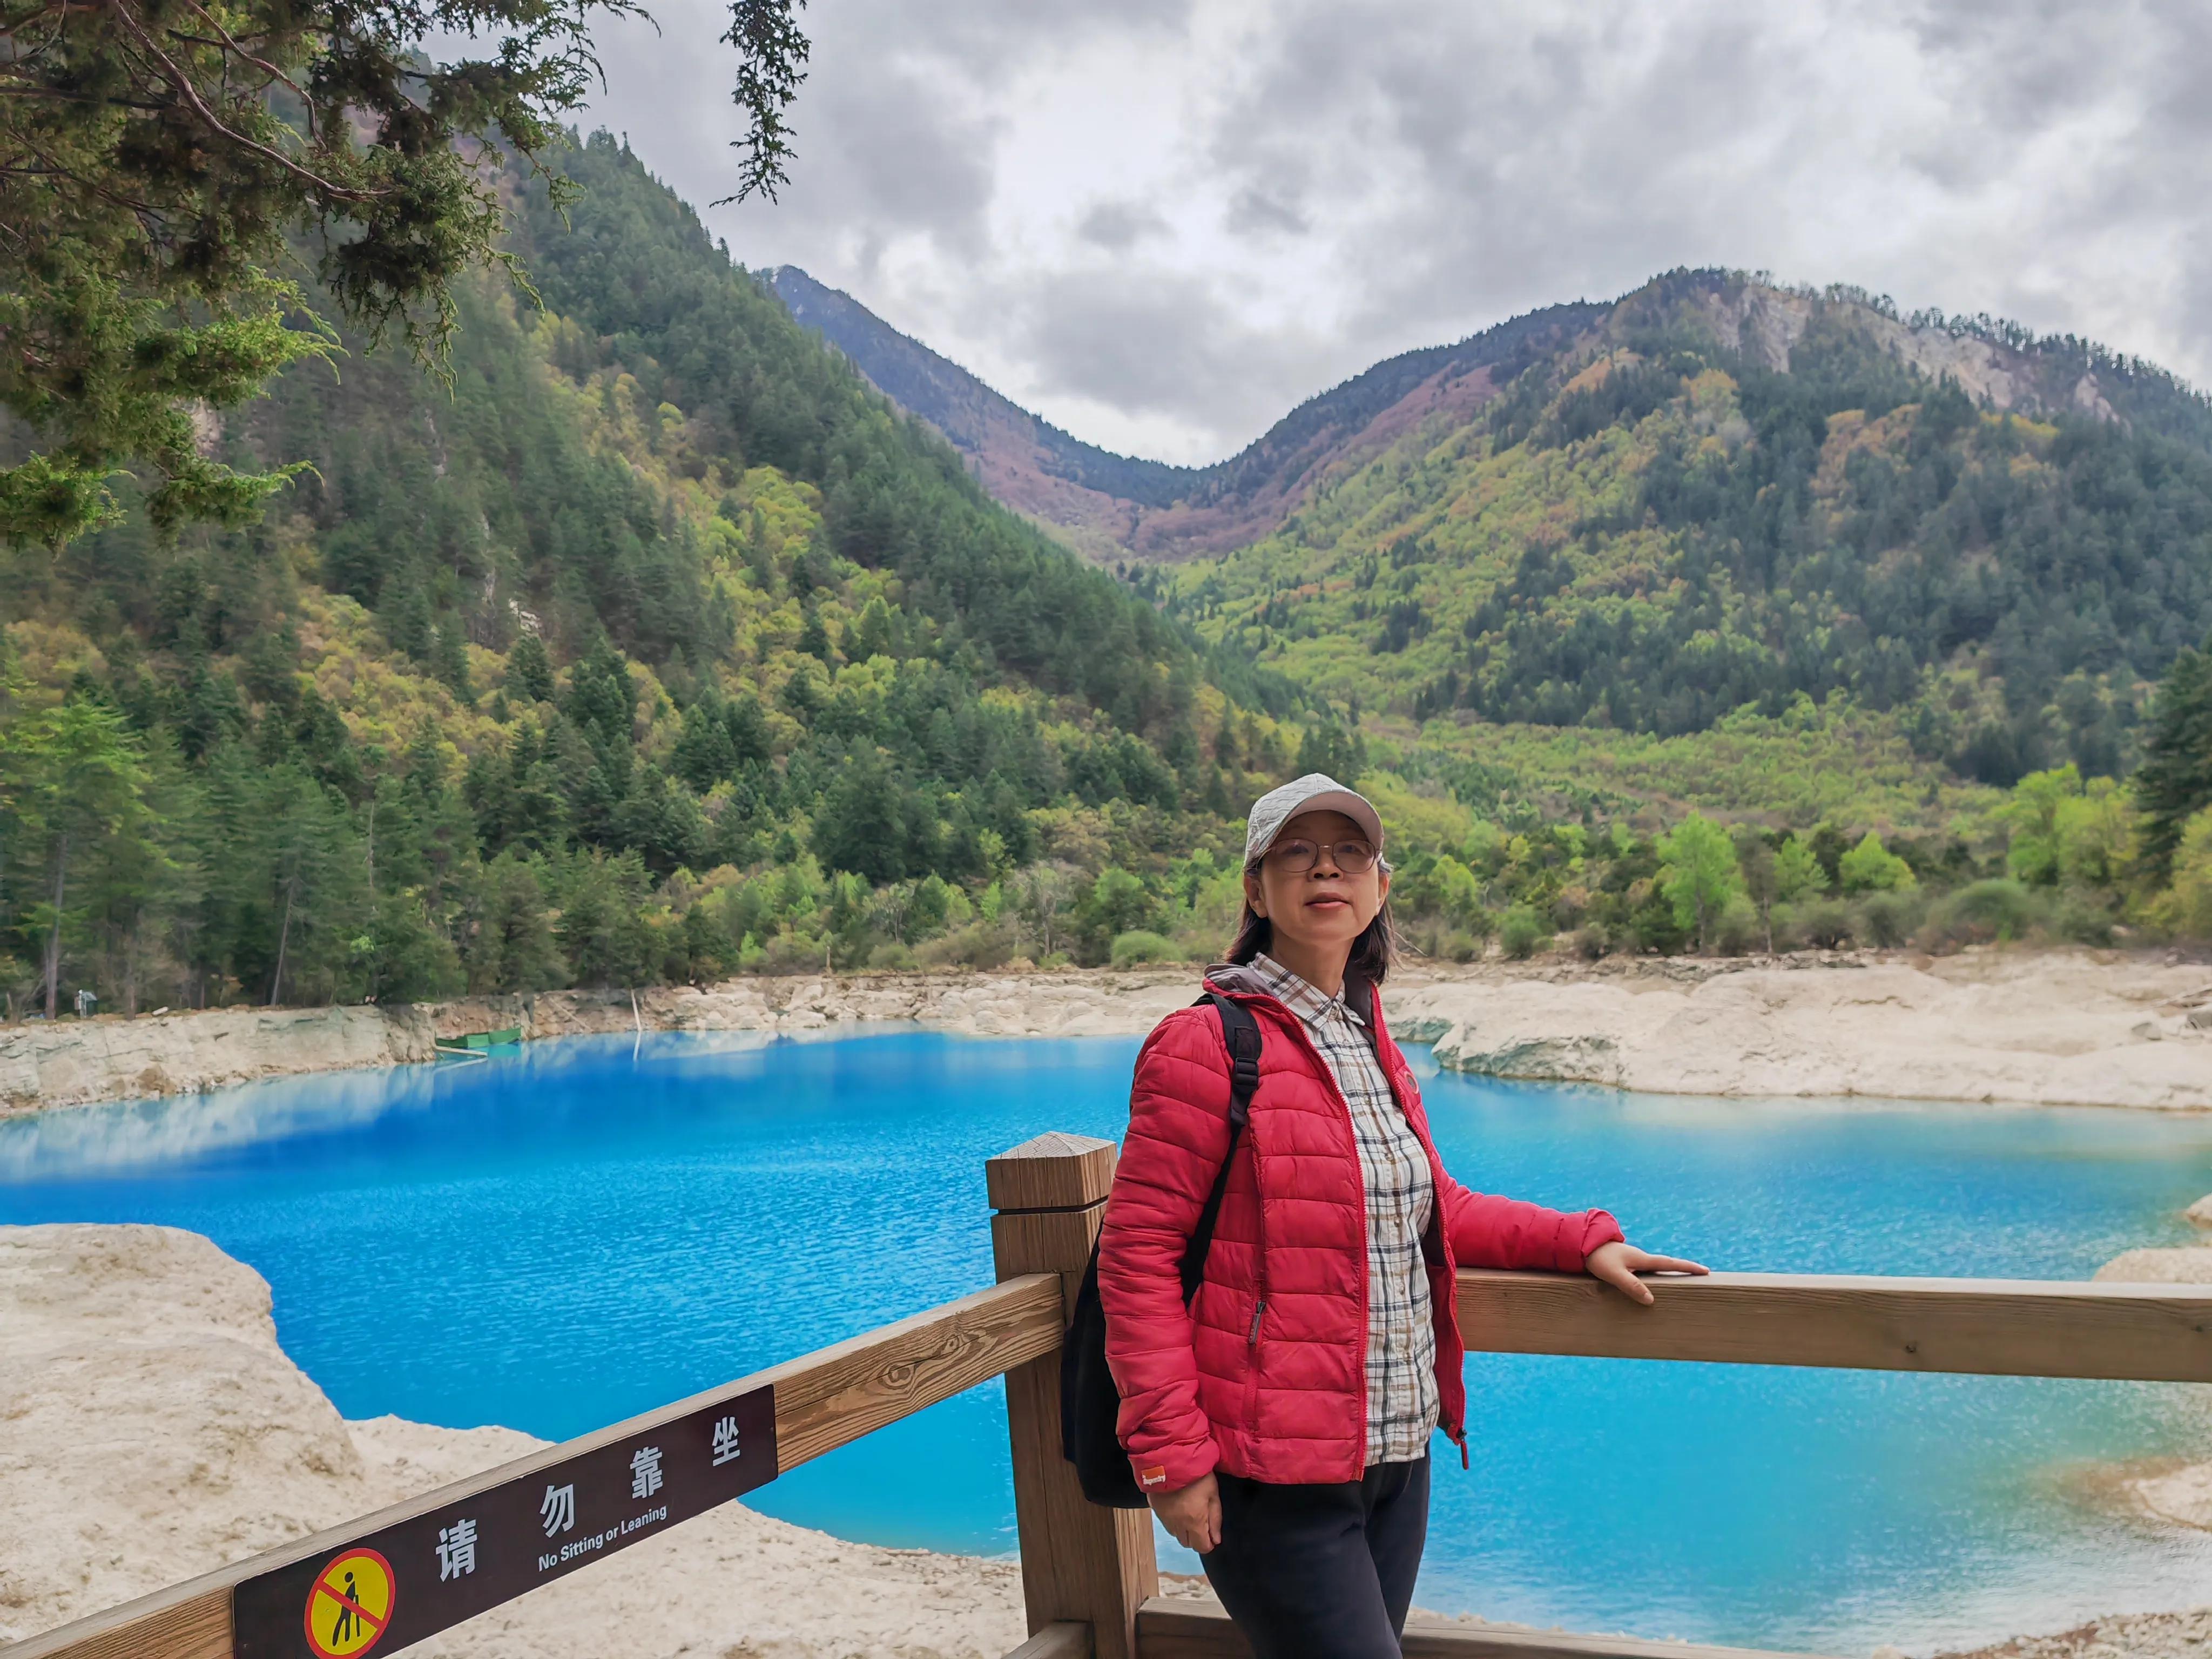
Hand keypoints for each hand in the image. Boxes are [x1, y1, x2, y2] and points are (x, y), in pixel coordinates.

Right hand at [1149, 1472, 1221, 1553]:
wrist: (1171, 1458)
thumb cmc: (1197, 1475)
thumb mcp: (1213, 1494)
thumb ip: (1215, 1519)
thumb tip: (1216, 1540)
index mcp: (1194, 1522)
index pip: (1202, 1547)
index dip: (1209, 1543)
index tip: (1211, 1533)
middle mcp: (1178, 1525)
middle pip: (1188, 1543)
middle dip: (1196, 1537)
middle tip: (1201, 1520)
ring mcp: (1164, 1518)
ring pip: (1176, 1534)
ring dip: (1184, 1530)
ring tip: (1189, 1512)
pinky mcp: (1155, 1509)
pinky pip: (1166, 1523)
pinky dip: (1174, 1521)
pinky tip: (1177, 1506)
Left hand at [1586, 1239, 1708, 1304]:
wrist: (1581, 1244)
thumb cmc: (1598, 1258)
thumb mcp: (1615, 1274)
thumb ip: (1632, 1286)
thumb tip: (1651, 1300)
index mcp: (1642, 1259)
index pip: (1670, 1263)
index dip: (1688, 1267)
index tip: (1705, 1270)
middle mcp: (1640, 1258)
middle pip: (1666, 1264)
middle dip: (1682, 1269)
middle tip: (1699, 1274)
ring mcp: (1633, 1259)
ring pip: (1655, 1268)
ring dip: (1668, 1272)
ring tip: (1680, 1281)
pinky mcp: (1624, 1262)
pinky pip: (1644, 1271)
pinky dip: (1653, 1276)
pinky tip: (1652, 1283)